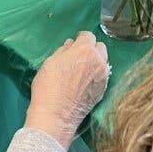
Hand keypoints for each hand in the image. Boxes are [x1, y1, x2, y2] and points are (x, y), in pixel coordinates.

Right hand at [25, 31, 109, 148]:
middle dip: (91, 49)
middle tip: (79, 56)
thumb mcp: (50, 62)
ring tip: (83, 70)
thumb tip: (71, 44)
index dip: (80, 38)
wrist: (56, 115)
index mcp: (85, 50)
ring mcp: (103, 76)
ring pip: (103, 62)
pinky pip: (102, 76)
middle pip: (100, 47)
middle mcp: (98, 61)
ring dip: (95, 61)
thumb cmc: (48, 86)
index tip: (74, 44)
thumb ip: (63, 50)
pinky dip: (96, 75)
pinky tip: (85, 82)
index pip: (88, 36)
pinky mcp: (103, 90)